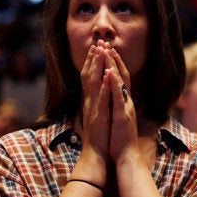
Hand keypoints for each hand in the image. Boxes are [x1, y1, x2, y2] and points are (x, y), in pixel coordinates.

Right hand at [80, 41, 112, 161]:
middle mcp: (90, 101)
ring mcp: (94, 108)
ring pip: (94, 82)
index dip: (92, 62)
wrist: (96, 154)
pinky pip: (102, 98)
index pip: (89, 77)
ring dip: (97, 66)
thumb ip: (97, 103)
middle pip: (89, 75)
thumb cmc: (99, 136)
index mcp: (91, 101)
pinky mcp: (100, 116)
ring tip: (101, 51)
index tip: (96, 47)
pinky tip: (107, 74)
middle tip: (97, 42)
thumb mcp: (98, 115)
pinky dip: (105, 85)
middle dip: (93, 58)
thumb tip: (98, 92)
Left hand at [105, 46, 136, 161]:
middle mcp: (127, 102)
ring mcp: (126, 107)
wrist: (126, 156)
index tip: (108, 51)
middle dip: (115, 59)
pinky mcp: (123, 115)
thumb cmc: (120, 140)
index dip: (115, 65)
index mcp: (124, 103)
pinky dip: (114, 83)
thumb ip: (117, 107)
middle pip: (122, 76)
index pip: (121, 79)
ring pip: (121, 82)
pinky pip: (119, 96)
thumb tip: (113, 98)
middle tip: (107, 44)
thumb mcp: (118, 119)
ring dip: (115, 65)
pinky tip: (110, 72)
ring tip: (108, 51)